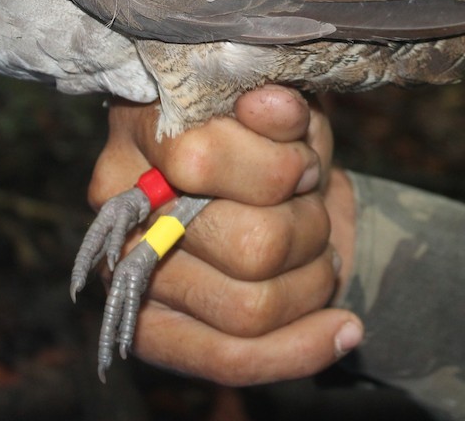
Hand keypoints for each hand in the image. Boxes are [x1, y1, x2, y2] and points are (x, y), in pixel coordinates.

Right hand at [89, 85, 361, 384]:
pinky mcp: (152, 331)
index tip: (306, 162)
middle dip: (308, 229)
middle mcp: (120, 205)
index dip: (280, 167)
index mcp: (141, 129)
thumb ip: (280, 107)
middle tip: (312, 209)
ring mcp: (129, 274)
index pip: (200, 161)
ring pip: (251, 307)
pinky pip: (230, 360)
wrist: (260, 186)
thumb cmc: (268, 137)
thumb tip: (273, 108)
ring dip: (312, 281)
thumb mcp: (284, 105)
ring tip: (317, 251)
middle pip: (247, 244)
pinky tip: (344, 330)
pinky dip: (301, 350)